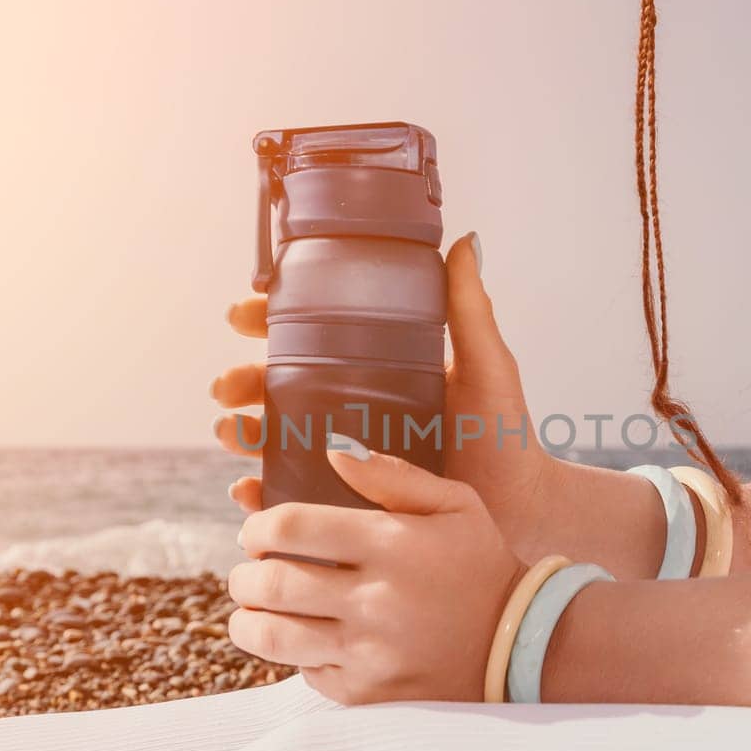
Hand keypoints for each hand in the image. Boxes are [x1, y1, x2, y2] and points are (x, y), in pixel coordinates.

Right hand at [211, 231, 558, 549]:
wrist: (523, 510)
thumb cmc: (506, 436)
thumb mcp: (486, 366)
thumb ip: (470, 310)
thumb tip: (464, 240)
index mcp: (376, 370)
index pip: (311, 337)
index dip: (269, 322)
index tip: (244, 314)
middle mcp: (353, 412)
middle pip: (278, 388)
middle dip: (242, 384)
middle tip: (227, 388)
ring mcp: (346, 460)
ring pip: (275, 440)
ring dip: (242, 434)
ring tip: (232, 433)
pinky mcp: (347, 505)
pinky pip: (292, 497)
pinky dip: (262, 493)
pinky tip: (248, 489)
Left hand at [226, 437, 526, 703]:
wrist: (519, 644)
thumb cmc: (479, 564)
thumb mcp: (455, 503)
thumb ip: (393, 474)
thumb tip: (333, 450)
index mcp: (392, 545)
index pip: (291, 526)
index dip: (257, 525)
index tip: (255, 530)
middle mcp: (376, 600)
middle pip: (271, 582)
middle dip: (245, 573)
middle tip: (248, 570)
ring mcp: (370, 652)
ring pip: (274, 634)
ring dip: (247, 619)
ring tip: (251, 608)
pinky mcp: (368, 693)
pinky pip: (306, 671)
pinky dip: (294, 654)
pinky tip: (306, 637)